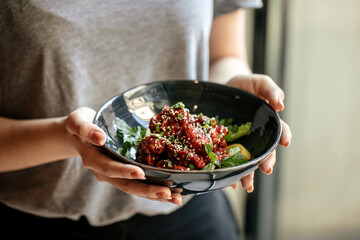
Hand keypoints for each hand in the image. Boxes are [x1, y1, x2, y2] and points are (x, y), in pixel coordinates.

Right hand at [65, 107, 181, 203]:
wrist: (81, 133)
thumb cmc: (81, 124)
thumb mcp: (77, 121)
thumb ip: (85, 129)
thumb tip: (100, 137)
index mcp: (93, 159)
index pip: (109, 168)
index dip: (124, 172)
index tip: (141, 173)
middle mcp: (104, 172)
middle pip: (126, 185)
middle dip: (147, 190)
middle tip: (168, 193)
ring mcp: (115, 175)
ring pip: (135, 188)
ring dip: (155, 194)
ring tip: (175, 198)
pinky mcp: (125, 174)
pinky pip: (139, 184)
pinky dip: (155, 189)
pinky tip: (173, 193)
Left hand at [227, 74, 291, 192]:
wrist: (221, 89)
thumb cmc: (243, 85)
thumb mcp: (258, 83)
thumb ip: (270, 90)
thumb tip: (281, 104)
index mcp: (269, 122)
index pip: (280, 131)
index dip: (285, 136)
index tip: (286, 142)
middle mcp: (257, 136)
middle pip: (265, 152)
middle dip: (267, 161)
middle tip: (266, 169)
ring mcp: (242, 143)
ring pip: (248, 161)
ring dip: (248, 174)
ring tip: (246, 185)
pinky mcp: (227, 146)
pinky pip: (230, 162)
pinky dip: (230, 173)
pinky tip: (229, 182)